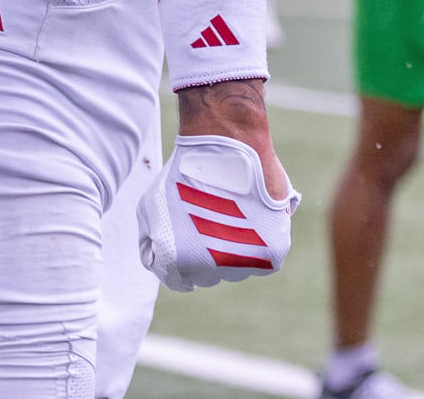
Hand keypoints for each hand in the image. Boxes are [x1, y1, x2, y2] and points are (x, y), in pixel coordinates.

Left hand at [137, 113, 297, 292]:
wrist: (227, 140)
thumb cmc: (187, 170)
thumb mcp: (153, 205)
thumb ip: (152, 241)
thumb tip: (161, 264)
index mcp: (178, 261)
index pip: (181, 282)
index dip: (184, 259)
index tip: (190, 237)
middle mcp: (211, 269)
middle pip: (211, 275)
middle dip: (209, 251)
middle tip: (212, 217)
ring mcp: (243, 262)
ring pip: (238, 268)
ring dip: (235, 247)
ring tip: (232, 212)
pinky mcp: (271, 252)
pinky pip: (263, 260)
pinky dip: (260, 242)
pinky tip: (251, 215)